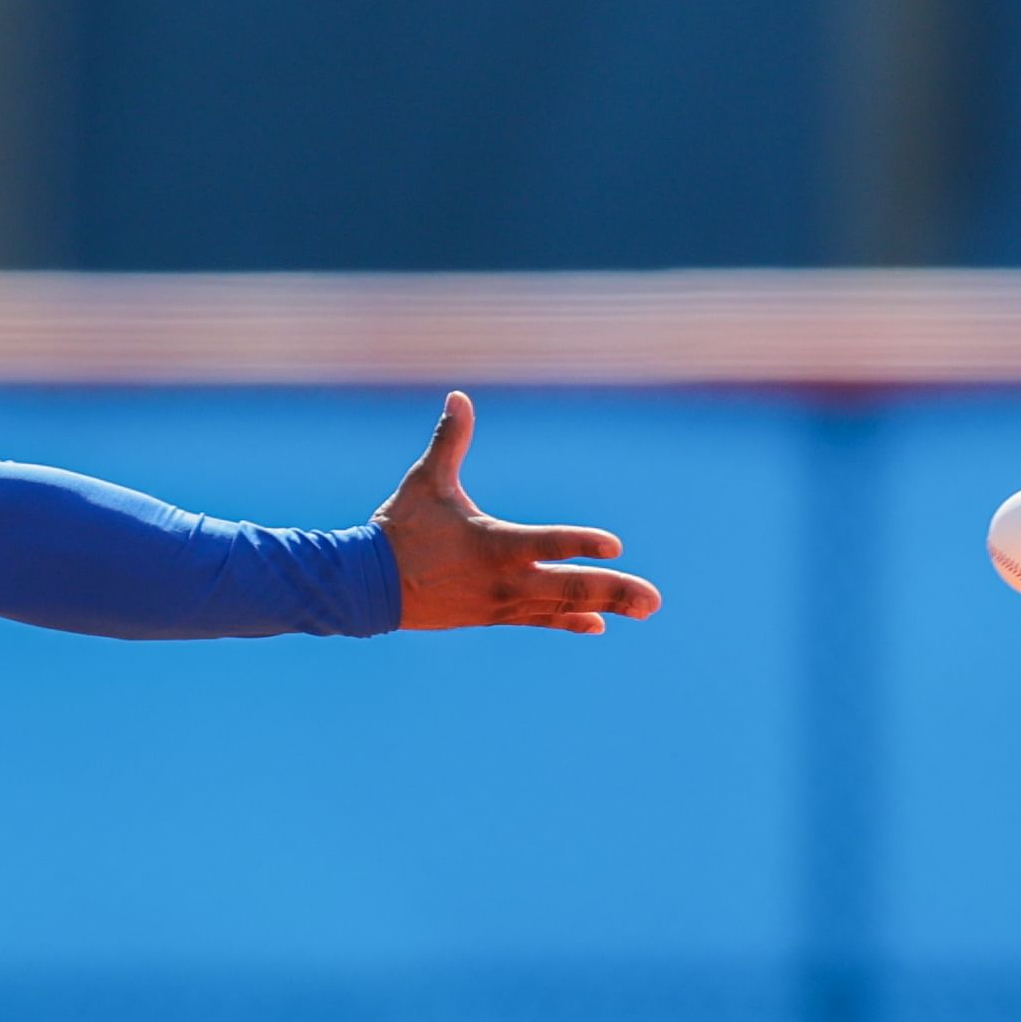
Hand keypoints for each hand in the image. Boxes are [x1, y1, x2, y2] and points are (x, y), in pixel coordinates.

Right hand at [371, 392, 661, 634]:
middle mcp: (505, 579)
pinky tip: (599, 624)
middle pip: (570, 588)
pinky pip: (541, 619)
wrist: (367, 588)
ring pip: (562, 607)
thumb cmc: (399, 529)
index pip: (547, 544)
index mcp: (493, 543)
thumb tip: (458, 396)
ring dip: (605, 607)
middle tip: (654, 600)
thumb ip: (450, 441)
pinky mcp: (494, 615)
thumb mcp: (425, 482)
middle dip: (615, 591)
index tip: (614, 546)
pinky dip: (570, 621)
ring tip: (643, 611)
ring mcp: (502, 602)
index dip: (580, 543)